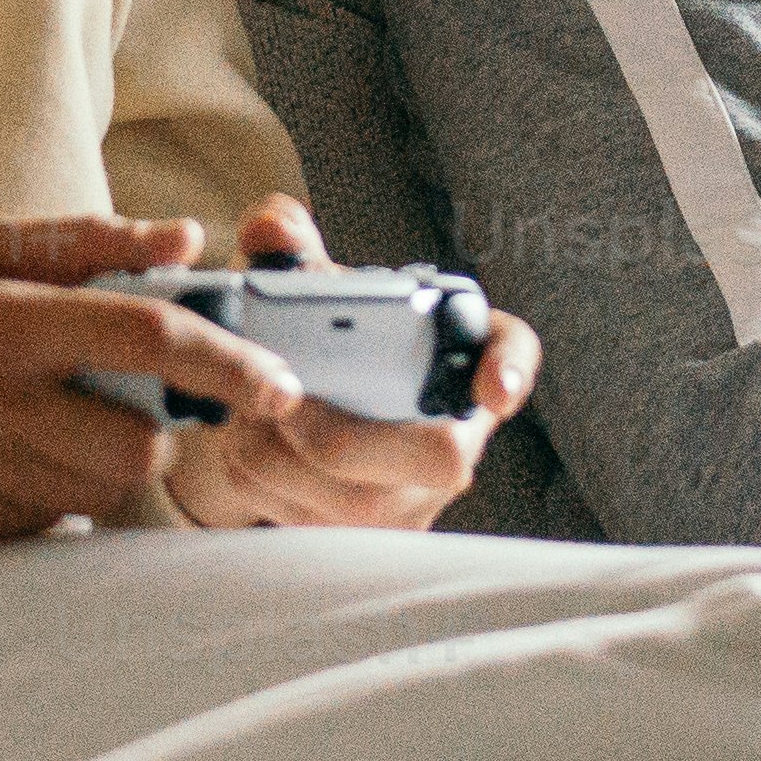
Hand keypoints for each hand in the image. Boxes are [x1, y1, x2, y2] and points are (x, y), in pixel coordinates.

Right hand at [0, 218, 304, 547]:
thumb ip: (89, 243)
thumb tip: (186, 241)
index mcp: (3, 324)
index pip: (144, 340)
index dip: (227, 362)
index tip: (280, 383)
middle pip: (140, 441)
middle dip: (159, 428)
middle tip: (135, 404)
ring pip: (104, 490)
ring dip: (107, 463)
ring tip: (55, 426)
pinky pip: (55, 523)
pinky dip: (57, 495)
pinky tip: (13, 461)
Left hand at [165, 194, 547, 535]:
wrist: (306, 401)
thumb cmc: (326, 338)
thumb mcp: (310, 286)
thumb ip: (288, 244)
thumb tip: (269, 227)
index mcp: (462, 350)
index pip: (513, 352)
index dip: (508, 371)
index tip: (492, 390)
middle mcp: (458, 428)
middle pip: (443, 457)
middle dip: (348, 435)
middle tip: (284, 399)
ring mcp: (418, 494)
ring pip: (365, 503)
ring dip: (288, 458)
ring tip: (247, 414)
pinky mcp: (369, 534)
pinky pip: (319, 521)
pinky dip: (266, 480)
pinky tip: (247, 441)